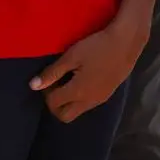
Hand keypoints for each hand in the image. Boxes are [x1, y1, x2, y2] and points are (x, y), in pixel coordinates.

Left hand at [30, 17, 146, 122]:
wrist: (126, 42)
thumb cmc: (97, 46)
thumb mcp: (72, 56)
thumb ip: (52, 73)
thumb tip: (33, 86)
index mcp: (77, 92)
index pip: (53, 103)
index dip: (46, 92)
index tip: (49, 77)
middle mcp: (87, 102)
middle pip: (64, 116)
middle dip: (55, 105)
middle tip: (56, 85)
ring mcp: (99, 100)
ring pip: (77, 111)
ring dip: (68, 102)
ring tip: (69, 80)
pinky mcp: (107, 95)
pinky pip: (87, 105)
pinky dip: (79, 99)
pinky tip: (83, 79)